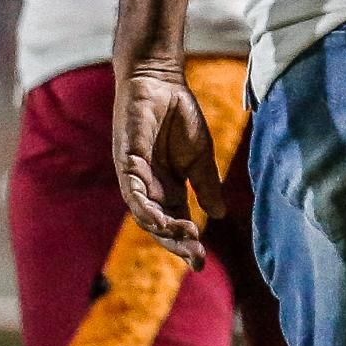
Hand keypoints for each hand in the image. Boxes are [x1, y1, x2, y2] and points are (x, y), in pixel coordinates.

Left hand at [113, 57, 220, 256]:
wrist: (162, 82)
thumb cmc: (180, 115)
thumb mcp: (200, 156)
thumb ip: (206, 185)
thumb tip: (219, 215)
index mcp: (169, 189)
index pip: (176, 223)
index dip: (187, 243)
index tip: (201, 262)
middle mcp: (149, 189)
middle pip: (159, 226)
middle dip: (176, 244)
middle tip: (195, 258)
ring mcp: (135, 178)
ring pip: (144, 215)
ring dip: (163, 229)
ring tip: (186, 235)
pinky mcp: (126, 163)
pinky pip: (132, 192)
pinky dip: (144, 208)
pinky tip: (159, 219)